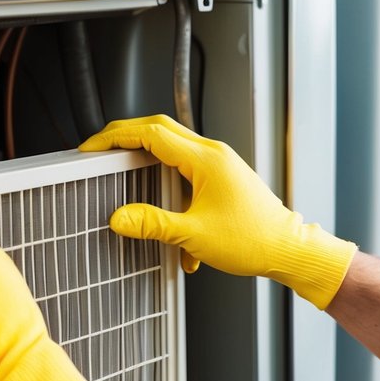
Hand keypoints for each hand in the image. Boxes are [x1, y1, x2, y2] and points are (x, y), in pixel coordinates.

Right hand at [80, 114, 357, 308]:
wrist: (288, 250)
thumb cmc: (253, 240)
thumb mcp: (194, 235)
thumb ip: (153, 224)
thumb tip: (119, 219)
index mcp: (206, 159)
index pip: (150, 133)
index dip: (115, 137)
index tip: (92, 148)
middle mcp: (214, 154)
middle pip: (160, 130)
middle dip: (126, 139)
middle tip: (100, 152)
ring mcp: (220, 164)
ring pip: (173, 149)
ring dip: (148, 161)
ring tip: (123, 176)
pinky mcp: (223, 177)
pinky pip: (187, 169)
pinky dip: (169, 184)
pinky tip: (165, 217)